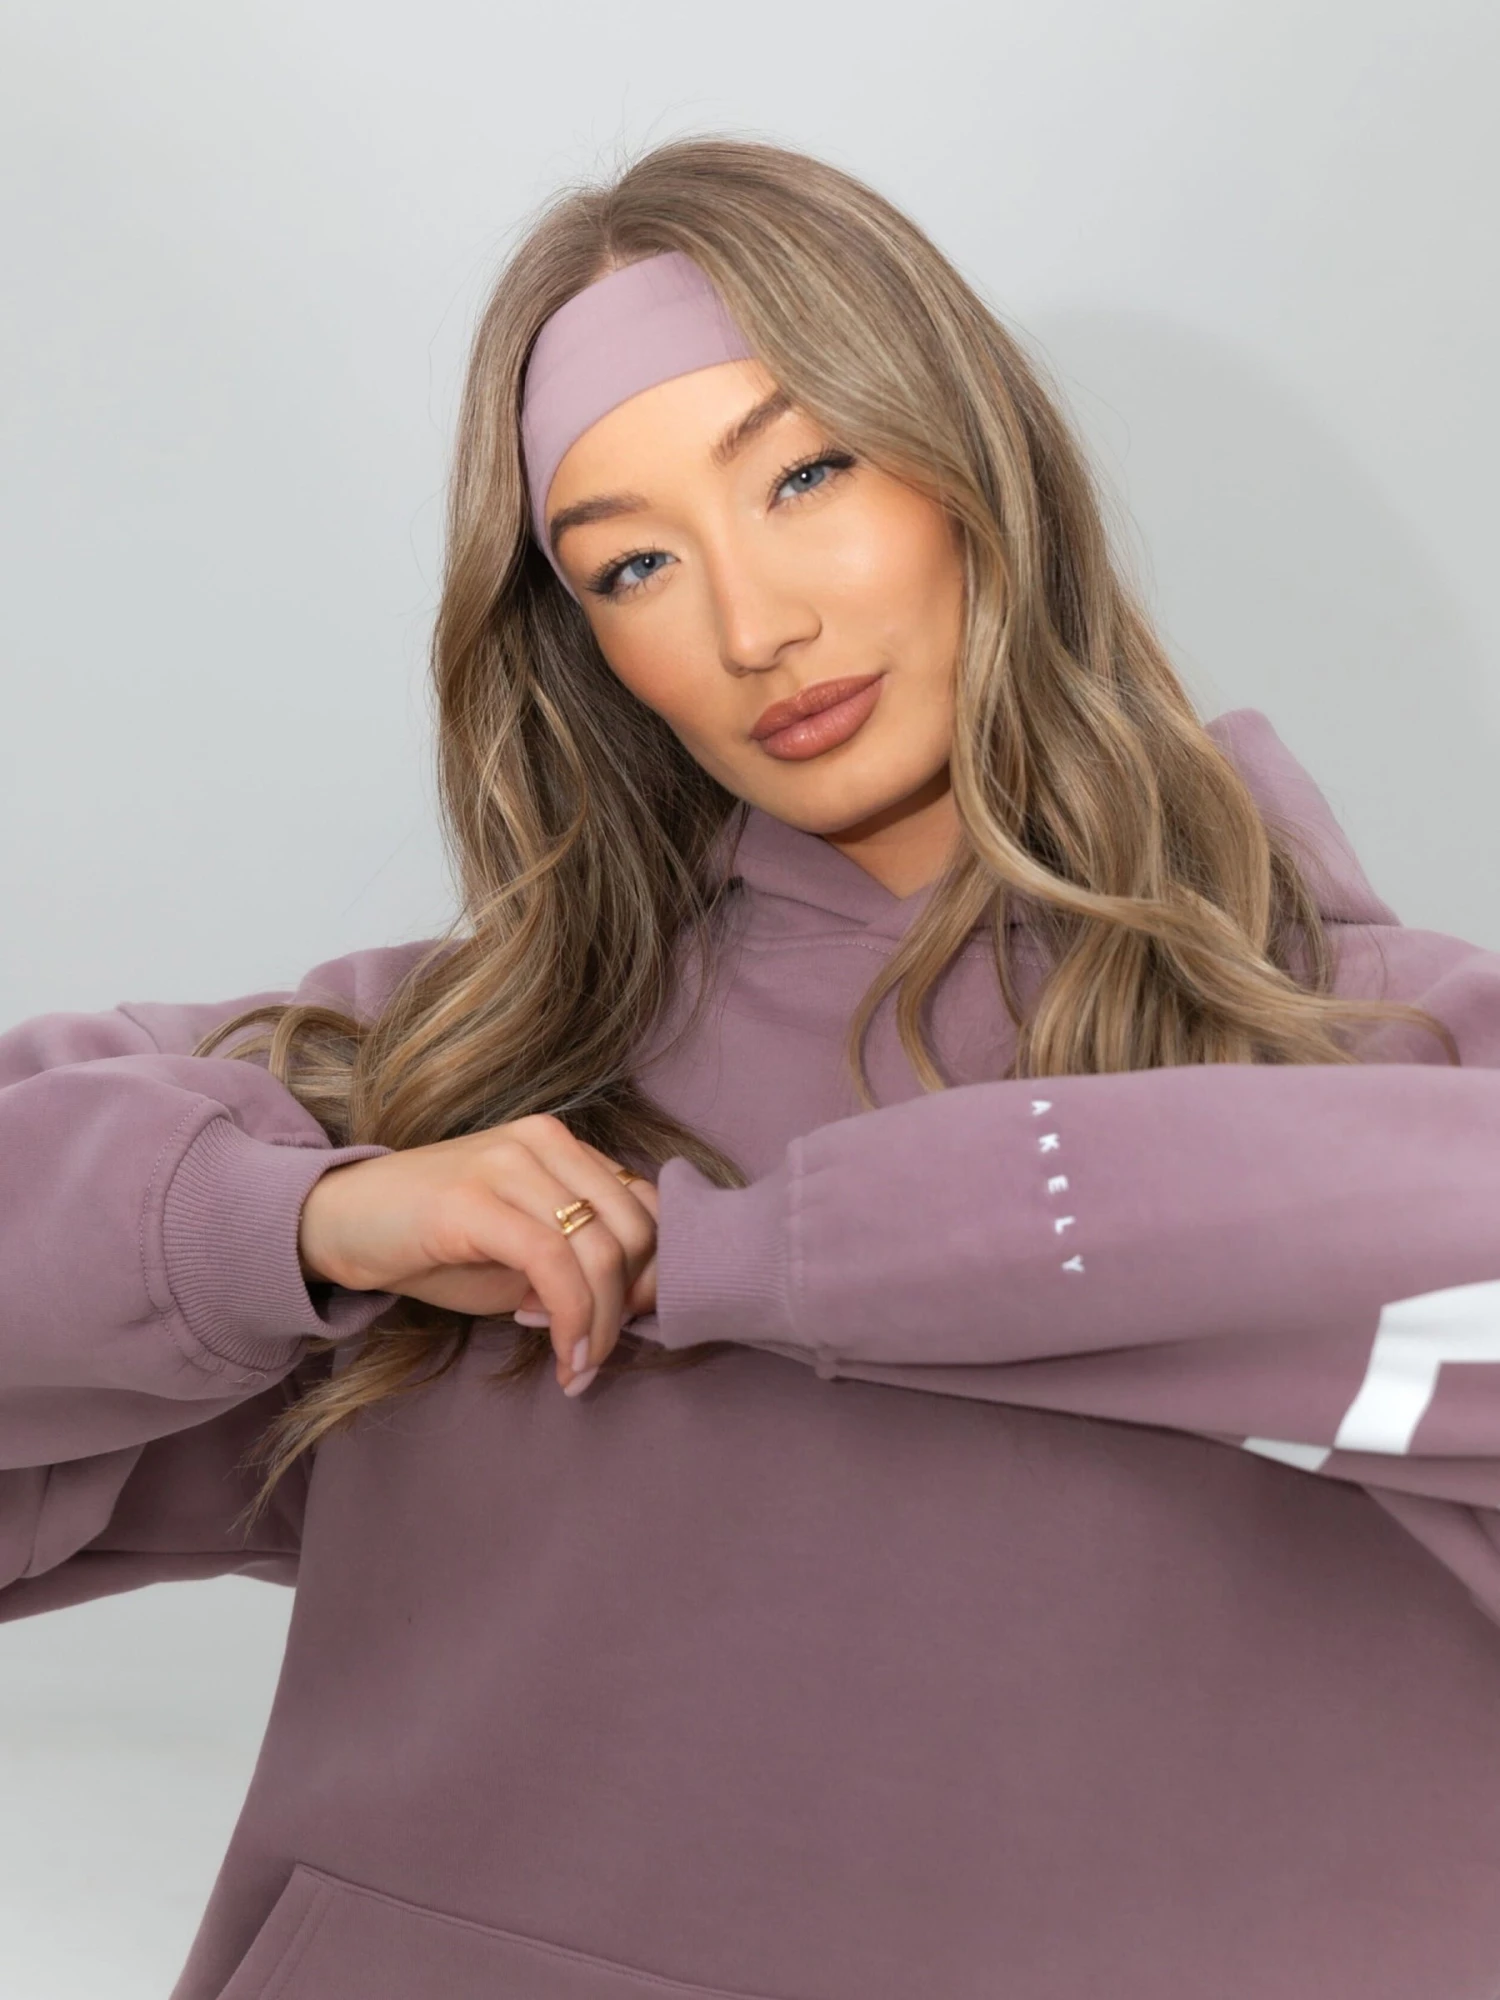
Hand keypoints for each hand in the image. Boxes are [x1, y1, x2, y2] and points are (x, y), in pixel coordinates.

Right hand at [297, 1114, 657, 1390]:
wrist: (336, 1224)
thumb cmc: (430, 1243)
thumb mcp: (519, 1253)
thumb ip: (574, 1264)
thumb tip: (624, 1306)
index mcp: (562, 1146)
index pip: (646, 1205)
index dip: (652, 1274)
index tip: (627, 1326)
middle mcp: (544, 1141)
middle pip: (634, 1230)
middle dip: (628, 1306)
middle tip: (597, 1354)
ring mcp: (508, 1164)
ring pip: (600, 1250)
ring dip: (599, 1326)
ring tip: (577, 1367)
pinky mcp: (473, 1200)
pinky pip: (551, 1263)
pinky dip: (570, 1320)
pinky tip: (561, 1358)